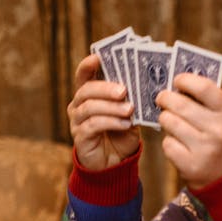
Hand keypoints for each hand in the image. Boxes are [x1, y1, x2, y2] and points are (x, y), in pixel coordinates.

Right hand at [67, 53, 138, 169]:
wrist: (114, 163)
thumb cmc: (121, 134)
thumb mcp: (128, 113)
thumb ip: (130, 99)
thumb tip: (144, 83)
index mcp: (89, 94)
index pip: (84, 75)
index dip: (89, 65)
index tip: (99, 57)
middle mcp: (78, 105)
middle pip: (86, 90)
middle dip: (105, 88)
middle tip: (123, 90)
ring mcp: (77, 122)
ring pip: (89, 107)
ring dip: (111, 107)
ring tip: (129, 109)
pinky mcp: (80, 137)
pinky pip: (93, 125)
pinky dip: (111, 122)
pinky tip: (126, 124)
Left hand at [156, 72, 221, 189]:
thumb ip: (208, 101)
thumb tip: (179, 84)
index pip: (204, 88)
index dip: (186, 80)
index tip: (177, 80)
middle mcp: (218, 131)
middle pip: (180, 104)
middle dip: (165, 98)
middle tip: (162, 98)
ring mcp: (204, 149)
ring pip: (169, 122)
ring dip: (164, 119)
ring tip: (169, 120)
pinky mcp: (190, 165)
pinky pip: (167, 144)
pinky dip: (168, 141)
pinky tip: (177, 143)